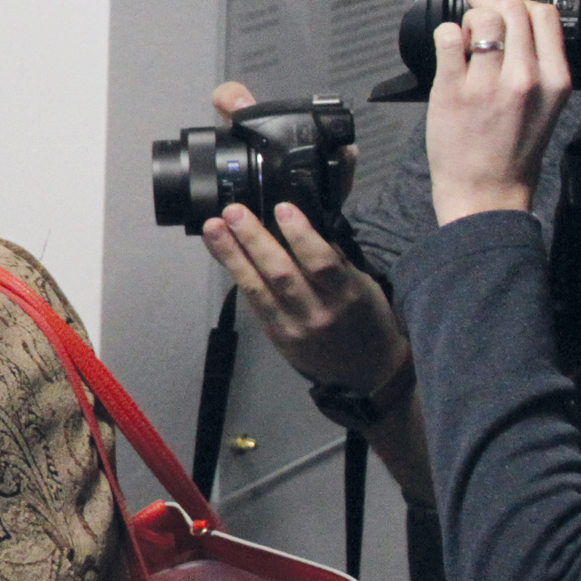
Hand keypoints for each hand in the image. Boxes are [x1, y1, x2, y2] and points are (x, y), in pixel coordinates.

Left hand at [197, 197, 402, 394]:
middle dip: (254, 239)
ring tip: (213, 228)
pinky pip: (252, 301)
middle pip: (281, 273)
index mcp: (346, 295)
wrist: (366, 373)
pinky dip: (237, 274)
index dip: (300, 234)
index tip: (282, 207)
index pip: (321, 262)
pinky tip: (222, 253)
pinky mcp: (276, 336)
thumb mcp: (363, 286)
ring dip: (232, 255)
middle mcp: (318, 312)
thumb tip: (306, 225)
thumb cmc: (367, 319)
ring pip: (257, 287)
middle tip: (233, 211)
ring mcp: (293, 327)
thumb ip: (336, 260)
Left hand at [427, 0, 572, 223]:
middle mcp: (526, 78)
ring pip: (482, 19)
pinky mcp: (452, 89)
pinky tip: (448, 44)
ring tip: (464, 30)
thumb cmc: (514, 149)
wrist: (487, 191)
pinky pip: (448, 37)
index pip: (545, 15)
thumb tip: (516, 20)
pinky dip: (446, 32)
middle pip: (513, 10)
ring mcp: (488, 83)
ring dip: (469, 16)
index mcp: (555, 79)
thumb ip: (539, 63)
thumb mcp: (547, 105)